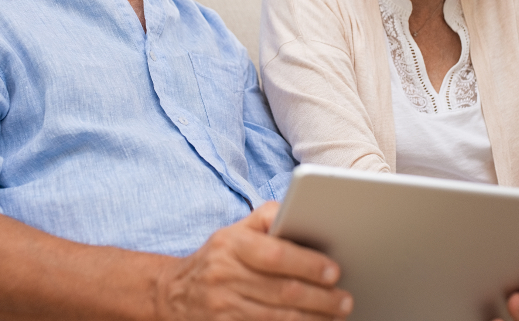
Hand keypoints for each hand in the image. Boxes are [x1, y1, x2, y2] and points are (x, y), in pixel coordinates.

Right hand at [155, 201, 353, 319]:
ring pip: (278, 318)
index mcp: (231, 245)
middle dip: (321, 298)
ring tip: (336, 316)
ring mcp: (222, 308)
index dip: (308, 264)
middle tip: (344, 300)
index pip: (275, 255)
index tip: (334, 271)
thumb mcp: (236, 229)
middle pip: (283, 291)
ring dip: (313, 319)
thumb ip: (268, 216)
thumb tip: (302, 209)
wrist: (174, 293)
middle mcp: (224, 276)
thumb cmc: (219, 256)